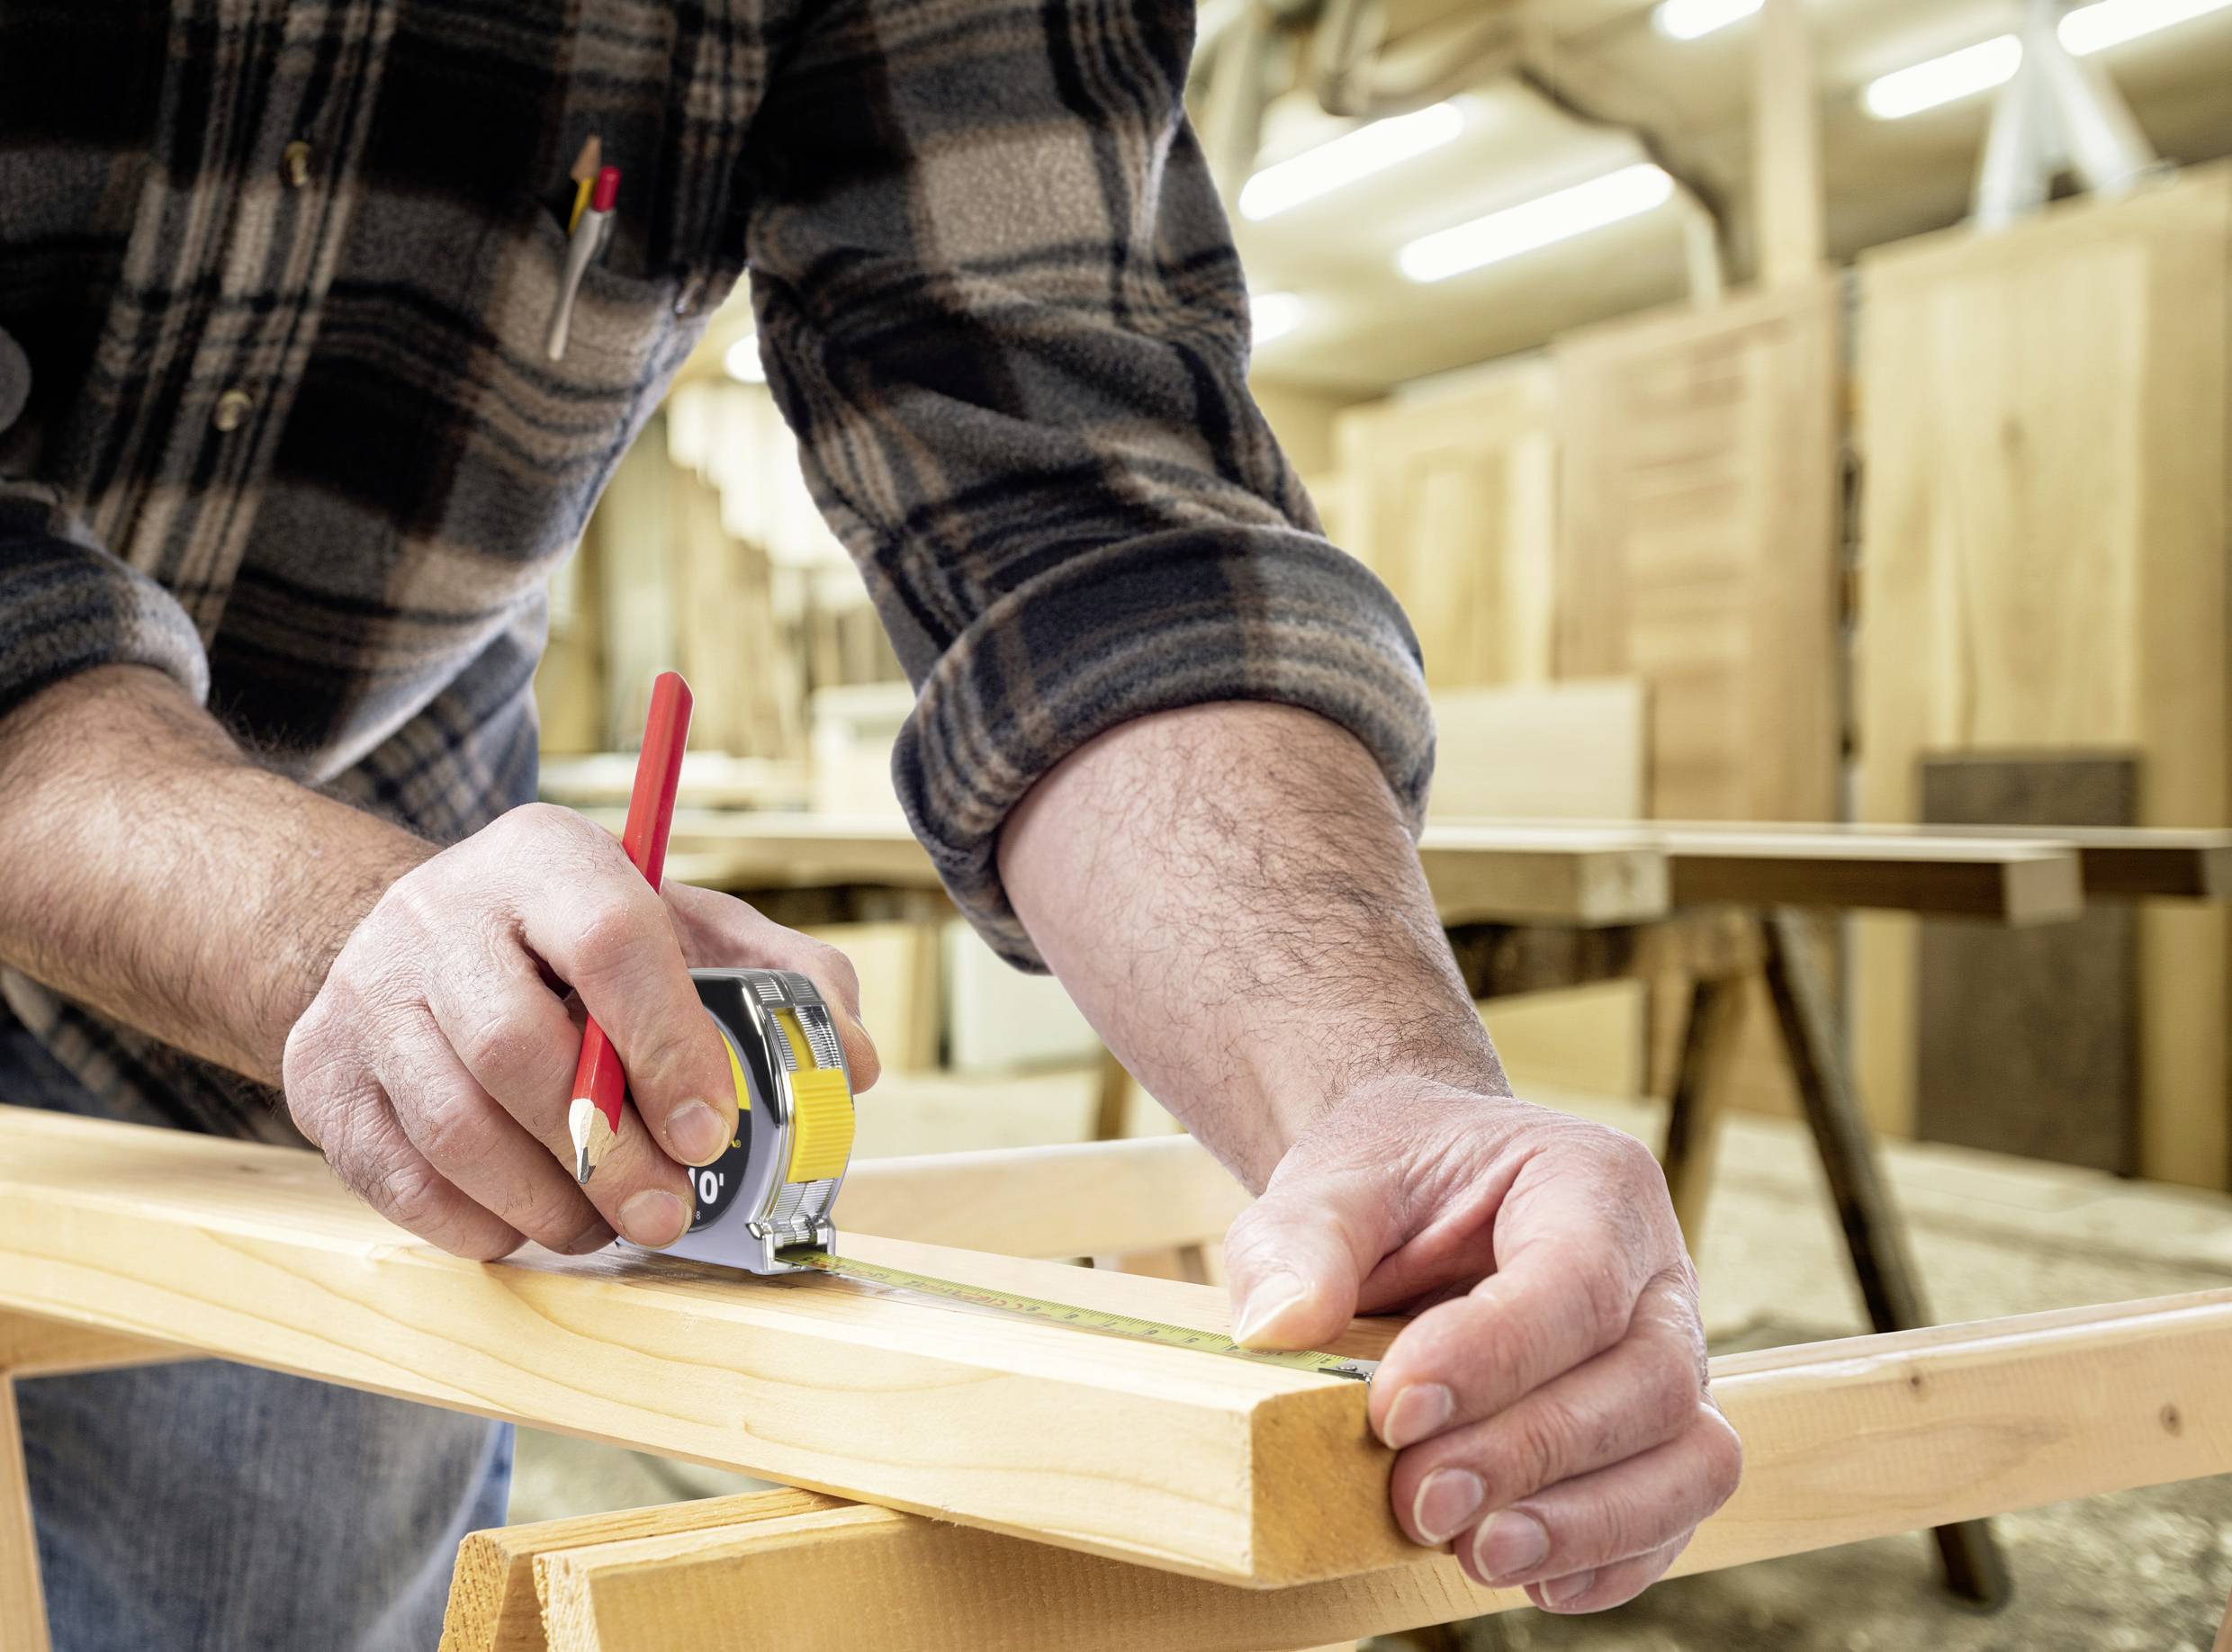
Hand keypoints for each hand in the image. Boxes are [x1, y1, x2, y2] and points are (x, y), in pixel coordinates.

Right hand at [283, 803, 877, 1259]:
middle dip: (606, 1152)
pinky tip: (528, 1221)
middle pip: (516, 1047)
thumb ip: (782, 977)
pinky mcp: (320, 1072)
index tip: (711, 1131)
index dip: (666, 1046)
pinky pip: (394, 1175)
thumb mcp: (687, 925)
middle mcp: (442, 913)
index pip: (610, 939)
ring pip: (451, 1123)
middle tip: (667, 1212)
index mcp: (547, 858)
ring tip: (604, 1224)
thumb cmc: (582, 943)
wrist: (421, 941)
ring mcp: (366, 992)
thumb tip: (853, 1062)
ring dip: (544, 1200)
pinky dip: (472, 1220)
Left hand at [1221, 1078, 1739, 1612]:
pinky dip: (1612, 1558)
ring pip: (1690, 1457)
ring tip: (1477, 1554)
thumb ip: (1299, 1244)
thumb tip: (1277, 1328)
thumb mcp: (1328, 1184)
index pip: (1577, 1279)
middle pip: (1647, 1380)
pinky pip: (1675, 1510)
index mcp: (1590, 1182)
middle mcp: (1654, 1272)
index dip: (1496, 1356)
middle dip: (1531, 1454)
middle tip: (1418, 1499)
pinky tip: (1530, 1577)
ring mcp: (1669, 1356)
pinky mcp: (1655, 1435)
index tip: (1397, 1411)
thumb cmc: (1388, 1183)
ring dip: (1587, 1523)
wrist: (1421, 1194)